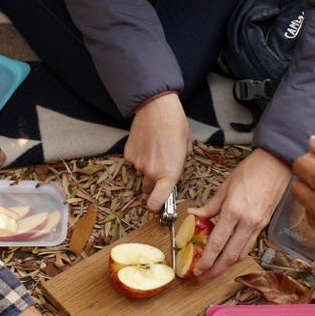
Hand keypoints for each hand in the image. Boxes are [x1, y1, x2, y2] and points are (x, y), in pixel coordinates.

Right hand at [125, 92, 191, 210]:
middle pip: (148, 190)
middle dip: (153, 184)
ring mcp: (138, 164)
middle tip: (160, 169)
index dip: (156, 207)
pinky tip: (145, 143)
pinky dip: (138, 156)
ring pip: (141, 173)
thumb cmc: (175, 125)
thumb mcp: (186, 147)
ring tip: (154, 148)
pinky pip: (133, 162)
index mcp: (169, 173)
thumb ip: (180, 163)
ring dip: (147, 167)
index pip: (158, 202)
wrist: (156, 107)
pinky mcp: (128, 155)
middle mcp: (152, 172)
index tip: (157, 208)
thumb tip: (175, 167)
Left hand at [189, 148, 289, 279]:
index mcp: (234, 211)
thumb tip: (193, 215)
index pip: (218, 242)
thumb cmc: (251, 171)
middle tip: (203, 277)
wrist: (276, 165)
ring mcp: (258, 225)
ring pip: (241, 254)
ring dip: (226, 266)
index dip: (207, 260)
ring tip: (213, 271)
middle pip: (230, 255)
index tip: (198, 269)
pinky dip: (237, 255)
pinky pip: (249, 245)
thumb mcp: (225, 186)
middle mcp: (247, 222)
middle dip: (215, 270)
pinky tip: (228, 257)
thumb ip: (209, 206)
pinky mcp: (264, 225)